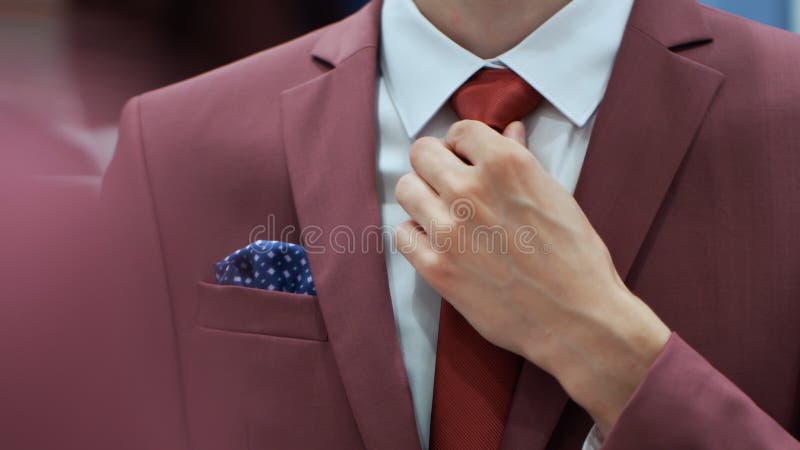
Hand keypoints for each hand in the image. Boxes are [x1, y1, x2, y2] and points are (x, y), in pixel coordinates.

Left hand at [393, 120, 670, 434]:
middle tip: (448, 184)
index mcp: (507, 164)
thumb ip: (523, 159)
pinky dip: (415, 237)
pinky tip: (436, 244)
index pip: (459, 130)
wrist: (578, 319)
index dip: (461, 144)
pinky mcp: (436, 268)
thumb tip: (510, 131)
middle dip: (434, 164)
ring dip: (421, 198)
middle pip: (421, 154)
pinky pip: (402, 235)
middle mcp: (472, 189)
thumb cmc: (576, 258)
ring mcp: (449, 229)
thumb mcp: (556, 196)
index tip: (465, 159)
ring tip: (441, 214)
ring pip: (405, 190)